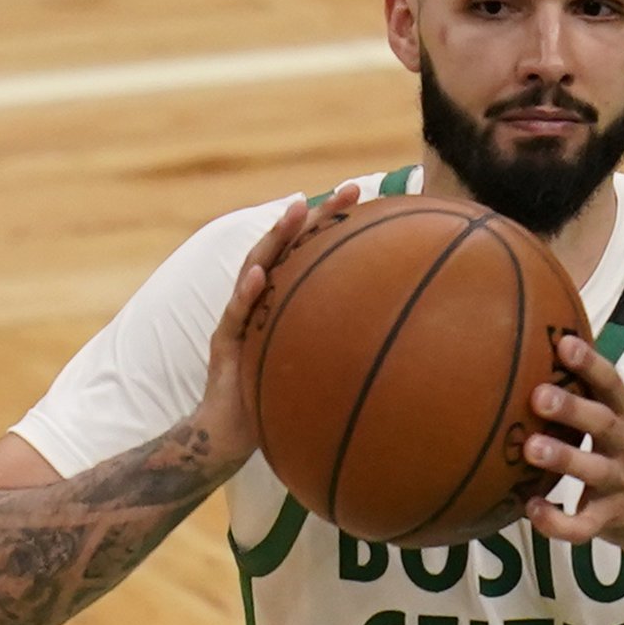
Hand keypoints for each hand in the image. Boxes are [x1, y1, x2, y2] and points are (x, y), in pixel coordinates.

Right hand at [202, 185, 354, 463]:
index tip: (372, 201)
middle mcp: (263, 301)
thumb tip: (400, 345)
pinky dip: (245, 295)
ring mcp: (241, 318)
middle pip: (288, 249)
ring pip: (257, 269)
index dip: (338, 228)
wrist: (231, 434)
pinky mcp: (224, 343)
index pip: (311, 256)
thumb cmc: (278, 402)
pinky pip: (234, 316)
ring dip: (276, 239)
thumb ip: (339, 348)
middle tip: (350, 189)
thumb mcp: (317, 371)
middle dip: (317, 216)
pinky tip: (259, 277)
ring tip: (296, 211)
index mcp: (285, 302)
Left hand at [519, 334, 623, 560]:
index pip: (613, 384)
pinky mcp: (609, 520)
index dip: (590, 363)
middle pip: (604, 423)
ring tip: (531, 448)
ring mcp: (620, 485)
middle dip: (573, 408)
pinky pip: (582, 525)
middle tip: (539, 395)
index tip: (564, 343)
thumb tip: (539, 351)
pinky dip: (556, 522)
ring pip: (593, 471)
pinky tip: (531, 508)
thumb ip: (591, 396)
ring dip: (563, 458)